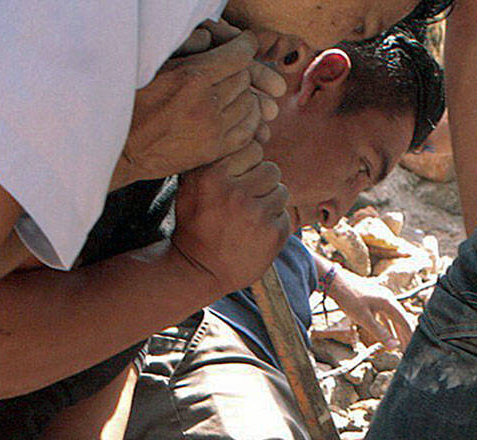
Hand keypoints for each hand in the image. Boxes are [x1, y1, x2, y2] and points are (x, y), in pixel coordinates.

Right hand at [117, 21, 287, 184]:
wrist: (122, 148)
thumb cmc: (132, 103)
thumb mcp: (155, 66)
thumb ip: (186, 49)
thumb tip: (210, 38)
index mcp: (192, 77)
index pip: (238, 56)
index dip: (246, 46)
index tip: (246, 43)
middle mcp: (207, 103)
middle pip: (244, 79)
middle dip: (240, 71)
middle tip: (231, 70)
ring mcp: (212, 130)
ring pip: (249, 105)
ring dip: (245, 96)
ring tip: (234, 93)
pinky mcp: (213, 151)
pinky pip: (246, 133)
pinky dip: (248, 121)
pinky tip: (240, 116)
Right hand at [170, 144, 291, 292]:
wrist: (198, 271)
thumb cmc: (195, 223)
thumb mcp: (190, 185)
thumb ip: (215, 158)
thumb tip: (256, 131)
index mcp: (211, 175)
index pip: (252, 148)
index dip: (247, 165)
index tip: (236, 182)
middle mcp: (234, 192)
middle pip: (271, 169)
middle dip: (261, 184)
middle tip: (245, 202)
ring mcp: (256, 214)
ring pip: (282, 191)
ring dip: (270, 203)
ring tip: (250, 218)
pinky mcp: (273, 234)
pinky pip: (285, 215)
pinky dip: (274, 225)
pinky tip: (255, 235)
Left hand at [322, 269, 412, 349]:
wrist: (336, 281)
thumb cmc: (349, 298)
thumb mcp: (364, 319)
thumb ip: (380, 333)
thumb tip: (394, 346)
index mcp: (389, 302)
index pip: (405, 322)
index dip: (410, 336)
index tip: (413, 348)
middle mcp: (388, 298)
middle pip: (401, 319)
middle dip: (405, 335)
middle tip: (409, 349)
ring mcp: (381, 297)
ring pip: (394, 317)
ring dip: (397, 331)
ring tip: (400, 344)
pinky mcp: (374, 298)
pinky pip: (386, 314)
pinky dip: (388, 325)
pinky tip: (389, 333)